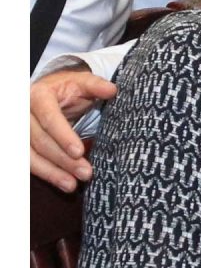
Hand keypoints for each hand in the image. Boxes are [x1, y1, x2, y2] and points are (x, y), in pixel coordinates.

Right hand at [30, 68, 116, 190]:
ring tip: (73, 185)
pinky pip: (30, 163)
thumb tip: (112, 90)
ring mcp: (20, 131)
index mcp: (38, 96)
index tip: (79, 151)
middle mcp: (24, 114)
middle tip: (86, 173)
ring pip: (32, 155)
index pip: (48, 117)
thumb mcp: (81, 82)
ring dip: (53, 172)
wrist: (52, 93)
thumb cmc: (69, 89)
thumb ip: (95, 85)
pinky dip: (47, 175)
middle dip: (63, 159)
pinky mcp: (22, 145)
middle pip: (41, 140)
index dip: (63, 135)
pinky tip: (65, 185)